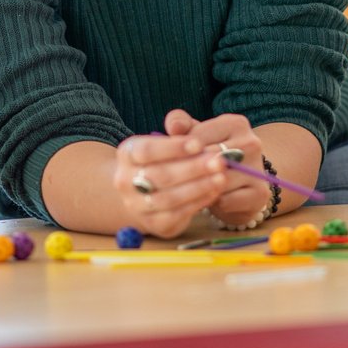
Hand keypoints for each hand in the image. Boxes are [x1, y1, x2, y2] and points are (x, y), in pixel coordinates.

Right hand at [114, 128, 228, 238]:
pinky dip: (198, 203)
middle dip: (192, 168)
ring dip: (198, 187)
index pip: (147, 150)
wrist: (146, 191)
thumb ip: (178, 127)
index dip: (173, 148)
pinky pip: (176, 216)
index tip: (199, 144)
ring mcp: (137, 205)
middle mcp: (125, 181)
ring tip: (221, 177)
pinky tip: (215, 192)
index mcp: (127, 154)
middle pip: (159, 176)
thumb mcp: (168, 139)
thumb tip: (180, 123)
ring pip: (168, 199)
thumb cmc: (163, 158)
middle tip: (219, 161)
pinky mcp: (153, 224)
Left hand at [167, 110, 267, 223]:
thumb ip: (180, 124)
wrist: (239, 186)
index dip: (180, 153)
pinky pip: (226, 201)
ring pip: (217, 182)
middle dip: (189, 172)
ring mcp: (258, 169)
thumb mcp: (195, 135)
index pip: (198, 138)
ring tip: (191, 189)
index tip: (174, 161)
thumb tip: (174, 126)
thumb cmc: (211, 155)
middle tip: (176, 181)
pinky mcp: (260, 194)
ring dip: (200, 189)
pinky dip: (212, 203)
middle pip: (208, 160)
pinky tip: (207, 199)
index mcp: (236, 123)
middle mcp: (252, 143)